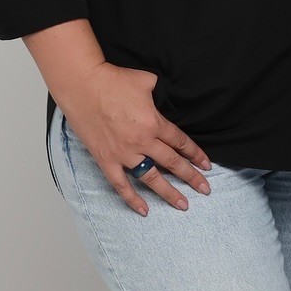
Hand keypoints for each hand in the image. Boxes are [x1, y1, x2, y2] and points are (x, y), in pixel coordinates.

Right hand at [55, 63, 211, 216]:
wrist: (83, 85)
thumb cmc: (115, 80)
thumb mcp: (148, 81)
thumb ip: (160, 94)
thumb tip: (164, 97)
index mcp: (155, 123)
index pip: (181, 143)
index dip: (196, 155)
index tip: (207, 166)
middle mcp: (142, 142)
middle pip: (172, 163)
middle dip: (191, 177)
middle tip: (206, 189)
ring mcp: (123, 153)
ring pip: (151, 178)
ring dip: (168, 193)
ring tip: (183, 205)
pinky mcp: (105, 160)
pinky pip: (120, 185)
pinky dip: (132, 199)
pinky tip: (144, 210)